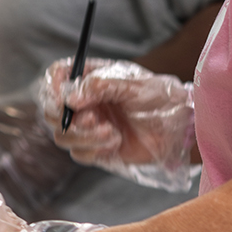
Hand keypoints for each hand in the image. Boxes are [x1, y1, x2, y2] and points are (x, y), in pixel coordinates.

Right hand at [36, 59, 196, 190]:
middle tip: (91, 119)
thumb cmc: (158, 96)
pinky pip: (79, 154)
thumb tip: (70, 99)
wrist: (179, 125)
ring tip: (111, 132)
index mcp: (89, 77)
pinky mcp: (96, 148)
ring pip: (62, 135)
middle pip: (51, 110)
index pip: (56, 76)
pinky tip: (116, 142)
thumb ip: (100, 87)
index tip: (62, 97)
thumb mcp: (132, 84)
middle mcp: (83, 101)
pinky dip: (93, 150)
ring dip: (83, 136)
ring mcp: (87, 126)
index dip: (53, 86)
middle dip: (68, 118)